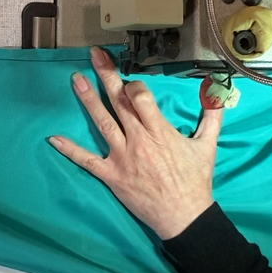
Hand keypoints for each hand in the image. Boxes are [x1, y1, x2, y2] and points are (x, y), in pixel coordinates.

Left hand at [48, 47, 221, 240]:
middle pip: (119, 103)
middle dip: (106, 76)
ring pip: (102, 123)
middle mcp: (138, 141)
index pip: (141, 98)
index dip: (134, 86)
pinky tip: (54, 138)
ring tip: (76, 80)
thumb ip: (212, 117)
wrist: (184, 216)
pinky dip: (70, 150)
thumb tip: (217, 94)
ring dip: (88, 101)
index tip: (131, 82)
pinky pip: (87, 161)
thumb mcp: (208, 146)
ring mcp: (122, 158)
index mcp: (159, 132)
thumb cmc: (195, 181)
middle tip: (94, 56)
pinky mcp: (112, 176)